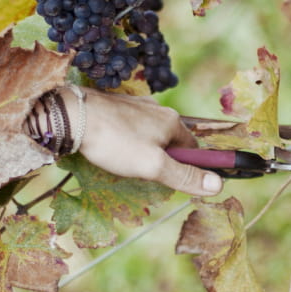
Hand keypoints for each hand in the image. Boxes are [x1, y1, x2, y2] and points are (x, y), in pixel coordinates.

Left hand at [63, 87, 223, 196]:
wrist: (72, 115)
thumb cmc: (114, 142)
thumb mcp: (153, 166)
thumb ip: (185, 176)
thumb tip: (218, 185)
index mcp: (172, 121)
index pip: (193, 148)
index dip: (188, 167)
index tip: (172, 180)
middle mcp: (158, 109)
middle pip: (171, 141)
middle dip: (164, 159)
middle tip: (144, 174)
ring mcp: (136, 106)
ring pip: (150, 134)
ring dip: (145, 149)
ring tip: (125, 162)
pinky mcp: (116, 106)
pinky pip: (131, 127)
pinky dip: (127, 140)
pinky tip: (113, 147)